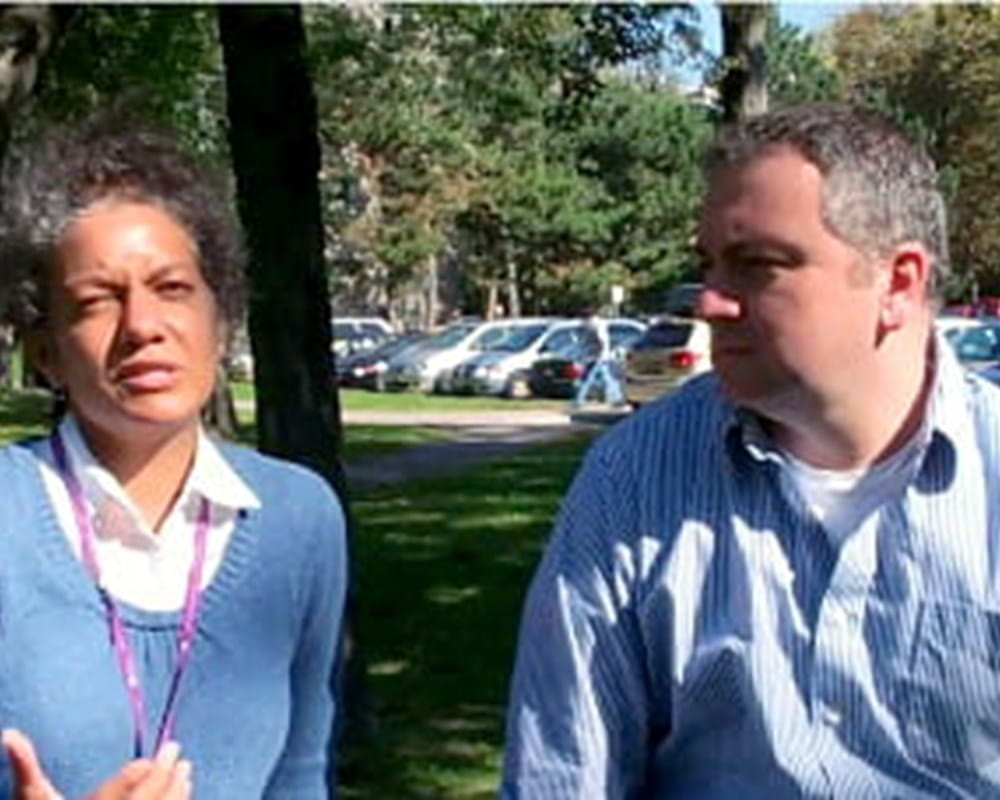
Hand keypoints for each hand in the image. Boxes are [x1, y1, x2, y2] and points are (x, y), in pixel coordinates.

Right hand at [2, 729, 192, 799]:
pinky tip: (186, 791)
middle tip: (175, 749)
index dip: (131, 778)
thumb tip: (9, 733)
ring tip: (186, 769)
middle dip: (161, 776)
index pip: (109, 796)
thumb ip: (26, 767)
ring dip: (175, 791)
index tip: (147, 760)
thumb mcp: (34, 798)